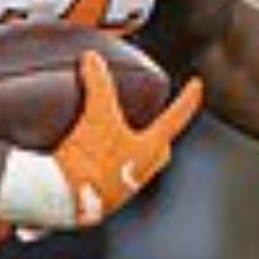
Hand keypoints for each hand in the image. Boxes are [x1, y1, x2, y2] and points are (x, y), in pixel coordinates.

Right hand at [38, 55, 203, 227]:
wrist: (61, 199)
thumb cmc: (90, 161)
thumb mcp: (97, 115)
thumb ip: (98, 84)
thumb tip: (93, 59)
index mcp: (149, 152)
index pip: (176, 118)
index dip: (187, 98)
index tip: (197, 84)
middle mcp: (140, 173)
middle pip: (160, 150)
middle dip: (161, 135)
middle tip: (157, 120)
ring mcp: (120, 189)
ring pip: (135, 165)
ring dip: (130, 150)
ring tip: (116, 135)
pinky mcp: (99, 197)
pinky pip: (110, 175)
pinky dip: (105, 163)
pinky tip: (89, 157)